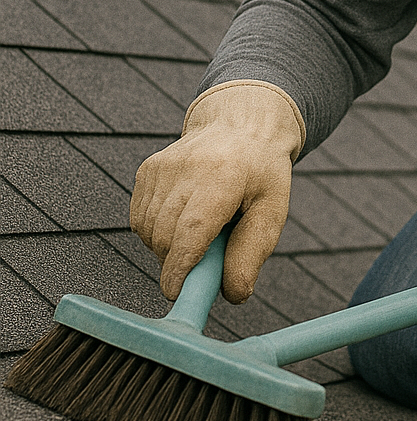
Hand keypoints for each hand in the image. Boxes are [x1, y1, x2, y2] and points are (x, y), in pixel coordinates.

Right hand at [130, 81, 304, 303]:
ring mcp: (162, 167)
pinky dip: (157, 231)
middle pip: (166, 236)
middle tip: (207, 258)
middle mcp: (187, 168)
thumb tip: (233, 295)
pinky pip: (140, 219)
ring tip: (200, 231)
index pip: (191, 230)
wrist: (242, 126)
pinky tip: (182, 219)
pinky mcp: (147, 170)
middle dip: (180, 261)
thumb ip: (251, 254)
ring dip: (168, 247)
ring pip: (149, 231)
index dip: (180, 267)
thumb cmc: (260, 172)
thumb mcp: (271, 211)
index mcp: (223, 176)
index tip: (176, 292)